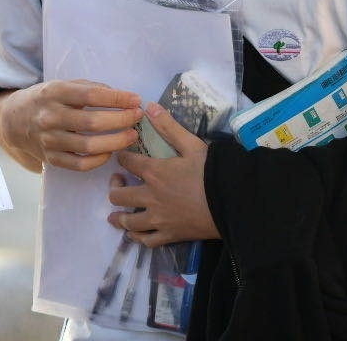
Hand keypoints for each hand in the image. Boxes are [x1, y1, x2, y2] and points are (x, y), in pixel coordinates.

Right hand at [5, 79, 141, 172]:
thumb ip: (90, 88)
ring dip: (115, 141)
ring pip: (88, 145)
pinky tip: (111, 152)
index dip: (116, 98)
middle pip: (91, 122)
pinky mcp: (51, 159)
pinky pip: (79, 164)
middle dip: (120, 120)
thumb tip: (121, 98)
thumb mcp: (63, 85)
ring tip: (131, 135)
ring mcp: (49, 140)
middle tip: (137, 117)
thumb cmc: (46, 100)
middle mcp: (50, 116)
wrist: (14, 120)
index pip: (90, 95)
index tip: (136, 99)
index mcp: (54, 92)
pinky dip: (98, 160)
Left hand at [108, 102, 218, 246]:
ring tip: (116, 214)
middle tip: (119, 183)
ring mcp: (158, 219)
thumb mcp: (192, 144)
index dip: (121, 157)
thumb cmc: (211, 171)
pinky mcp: (169, 235)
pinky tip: (135, 234)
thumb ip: (169, 127)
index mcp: (154, 172)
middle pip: (119, 195)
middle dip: (114, 187)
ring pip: (128, 221)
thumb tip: (149, 106)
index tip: (122, 156)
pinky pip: (146, 241)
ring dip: (119, 216)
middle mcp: (150, 197)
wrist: (232, 201)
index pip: (126, 162)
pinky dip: (137, 237)